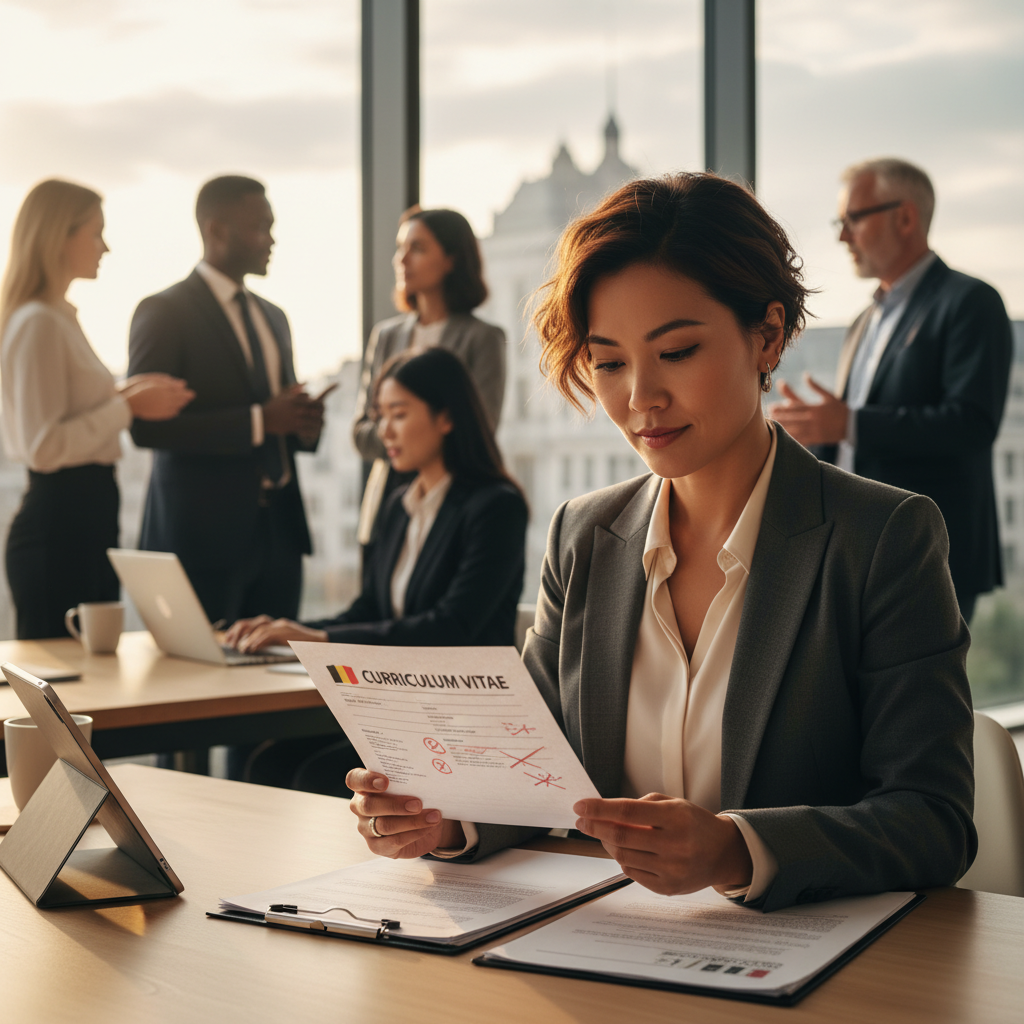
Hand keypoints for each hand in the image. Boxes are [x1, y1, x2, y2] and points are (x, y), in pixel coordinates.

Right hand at [122, 375, 194, 420]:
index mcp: (166, 392)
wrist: (129, 403)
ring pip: (177, 407)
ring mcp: (164, 409)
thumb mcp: (153, 380)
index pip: (181, 393)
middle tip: (191, 397)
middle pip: (180, 401)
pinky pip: (171, 414)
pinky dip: (175, 411)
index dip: (187, 393)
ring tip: (185, 402)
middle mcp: (167, 401)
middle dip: (186, 399)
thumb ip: (169, 382)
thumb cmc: (139, 388)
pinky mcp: (160, 415)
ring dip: (181, 404)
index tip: (192, 393)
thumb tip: (184, 384)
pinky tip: (176, 410)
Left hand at [222, 615, 326, 651]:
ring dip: (247, 638)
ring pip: (259, 627)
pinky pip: (269, 634)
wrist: (323, 645)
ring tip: (240, 648)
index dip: (237, 630)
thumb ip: (268, 644)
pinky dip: (258, 641)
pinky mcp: (287, 632)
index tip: (228, 639)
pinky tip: (252, 648)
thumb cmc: (305, 648)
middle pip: (252, 622)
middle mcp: (277, 623)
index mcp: (275, 626)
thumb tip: (249, 649)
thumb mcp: (282, 645)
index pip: (251, 624)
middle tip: (230, 644)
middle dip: (238, 632)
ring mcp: (283, 626)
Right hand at [263, 384, 323, 436]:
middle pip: (317, 412)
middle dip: (322, 414)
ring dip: (320, 424)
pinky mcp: (294, 428)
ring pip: (315, 422)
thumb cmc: (273, 405)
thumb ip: (295, 388)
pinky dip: (314, 432)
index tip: (322, 407)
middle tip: (323, 416)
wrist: (263, 419)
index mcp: (296, 400)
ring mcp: (296, 419)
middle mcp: (297, 409)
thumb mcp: (283, 393)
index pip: (316, 402)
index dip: (321, 405)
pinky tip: (316, 432)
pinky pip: (309, 430)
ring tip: (322, 424)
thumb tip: (307, 382)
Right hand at [347, 768, 465, 857]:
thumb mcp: (410, 784)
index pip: (354, 779)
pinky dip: (415, 833)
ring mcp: (366, 828)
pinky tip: (429, 827)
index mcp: (364, 786)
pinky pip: (394, 841)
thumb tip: (425, 775)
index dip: (366, 780)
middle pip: (368, 805)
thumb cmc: (414, 795)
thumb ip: (409, 779)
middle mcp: (360, 806)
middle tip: (418, 803)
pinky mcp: (377, 846)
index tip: (385, 781)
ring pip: (384, 825)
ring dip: (412, 821)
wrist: (424, 821)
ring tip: (433, 816)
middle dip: (394, 804)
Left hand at [573, 793, 752, 895]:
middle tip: (582, 821)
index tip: (580, 806)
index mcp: (676, 818)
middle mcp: (675, 845)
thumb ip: (641, 805)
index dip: (600, 809)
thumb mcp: (673, 804)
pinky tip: (625, 850)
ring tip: (605, 833)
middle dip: (595, 827)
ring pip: (622, 856)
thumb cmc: (693, 824)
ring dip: (606, 843)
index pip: (628, 812)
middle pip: (621, 837)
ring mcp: (671, 870)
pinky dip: (622, 859)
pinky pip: (632, 873)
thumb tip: (605, 813)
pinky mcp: (668, 888)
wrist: (722, 853)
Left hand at [767, 374, 848, 446]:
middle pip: (792, 419)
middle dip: (779, 418)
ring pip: (794, 430)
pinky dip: (791, 439)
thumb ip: (816, 387)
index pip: (796, 407)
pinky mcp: (816, 439)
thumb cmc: (839, 410)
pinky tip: (782, 439)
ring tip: (770, 427)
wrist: (853, 426)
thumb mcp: (829, 396)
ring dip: (782, 428)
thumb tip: (806, 375)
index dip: (782, 407)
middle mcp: (814, 420)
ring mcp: (814, 431)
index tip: (772, 406)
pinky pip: (801, 440)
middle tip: (767, 416)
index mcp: (816, 408)